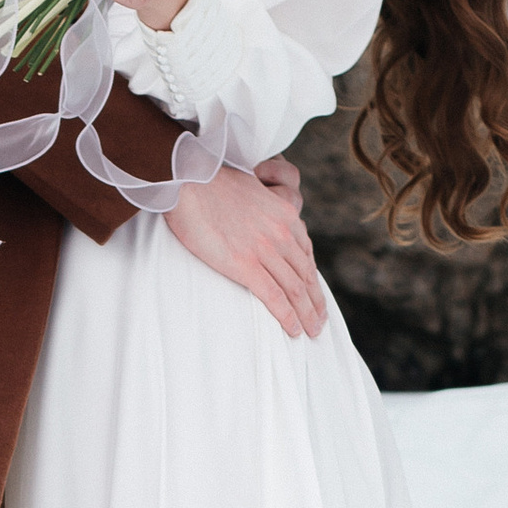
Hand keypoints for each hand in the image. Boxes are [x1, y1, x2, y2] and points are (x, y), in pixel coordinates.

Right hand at [166, 159, 326, 338]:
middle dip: (315, 301)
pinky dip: (287, 316)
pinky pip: (274, 295)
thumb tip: (253, 220)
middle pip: (305, 274)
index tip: (314, 293)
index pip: (305, 251)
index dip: (312, 277)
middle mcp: (280, 231)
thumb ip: (261, 206)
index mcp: (283, 212)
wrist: (187, 176)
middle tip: (320, 320)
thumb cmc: (208, 180)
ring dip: (307, 314)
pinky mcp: (244, 263)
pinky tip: (293, 329)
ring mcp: (264, 249)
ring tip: (312, 331)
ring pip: (295, 288)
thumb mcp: (248, 186)